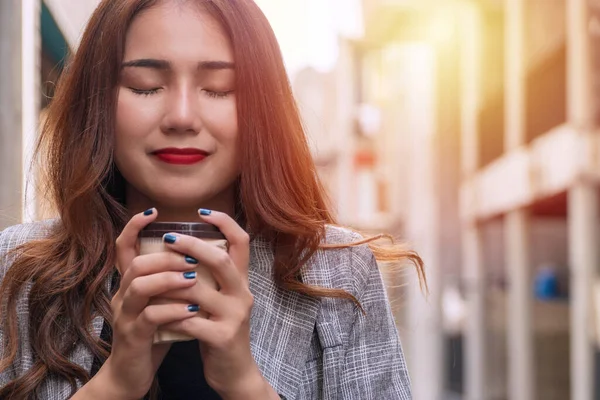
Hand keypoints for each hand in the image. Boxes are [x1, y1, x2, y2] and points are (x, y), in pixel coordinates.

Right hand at [89, 209, 200, 398]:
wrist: (132, 374)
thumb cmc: (153, 333)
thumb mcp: (161, 301)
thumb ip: (171, 280)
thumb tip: (200, 255)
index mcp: (130, 284)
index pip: (124, 247)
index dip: (134, 227)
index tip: (153, 211)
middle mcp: (123, 295)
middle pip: (136, 263)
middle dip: (166, 256)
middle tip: (191, 257)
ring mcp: (125, 316)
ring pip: (139, 286)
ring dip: (169, 279)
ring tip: (192, 278)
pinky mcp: (133, 337)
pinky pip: (151, 317)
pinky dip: (174, 310)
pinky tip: (192, 310)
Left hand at [158, 209, 270, 398]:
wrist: (234, 373)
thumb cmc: (220, 330)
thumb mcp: (221, 300)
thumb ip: (210, 278)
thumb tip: (186, 249)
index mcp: (241, 281)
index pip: (242, 242)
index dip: (224, 222)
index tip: (202, 211)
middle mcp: (242, 294)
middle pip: (221, 260)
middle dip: (193, 245)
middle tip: (169, 239)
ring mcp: (234, 316)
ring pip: (199, 290)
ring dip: (171, 282)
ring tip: (151, 278)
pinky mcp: (222, 337)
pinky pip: (189, 321)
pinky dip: (169, 315)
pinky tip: (155, 314)